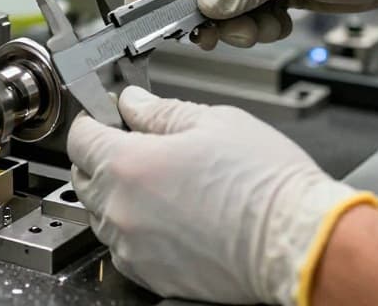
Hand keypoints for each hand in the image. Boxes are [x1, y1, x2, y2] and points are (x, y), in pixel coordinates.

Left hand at [68, 87, 376, 304]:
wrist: (297, 241)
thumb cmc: (265, 184)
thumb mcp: (214, 122)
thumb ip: (160, 111)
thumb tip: (133, 103)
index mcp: (130, 165)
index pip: (79, 137)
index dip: (94, 120)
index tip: (107, 116)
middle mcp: (122, 210)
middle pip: (85, 177)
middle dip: (104, 156)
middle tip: (140, 143)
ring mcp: (134, 248)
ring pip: (104, 213)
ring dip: (120, 194)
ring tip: (167, 182)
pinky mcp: (151, 275)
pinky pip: (125, 246)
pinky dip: (137, 228)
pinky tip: (173, 214)